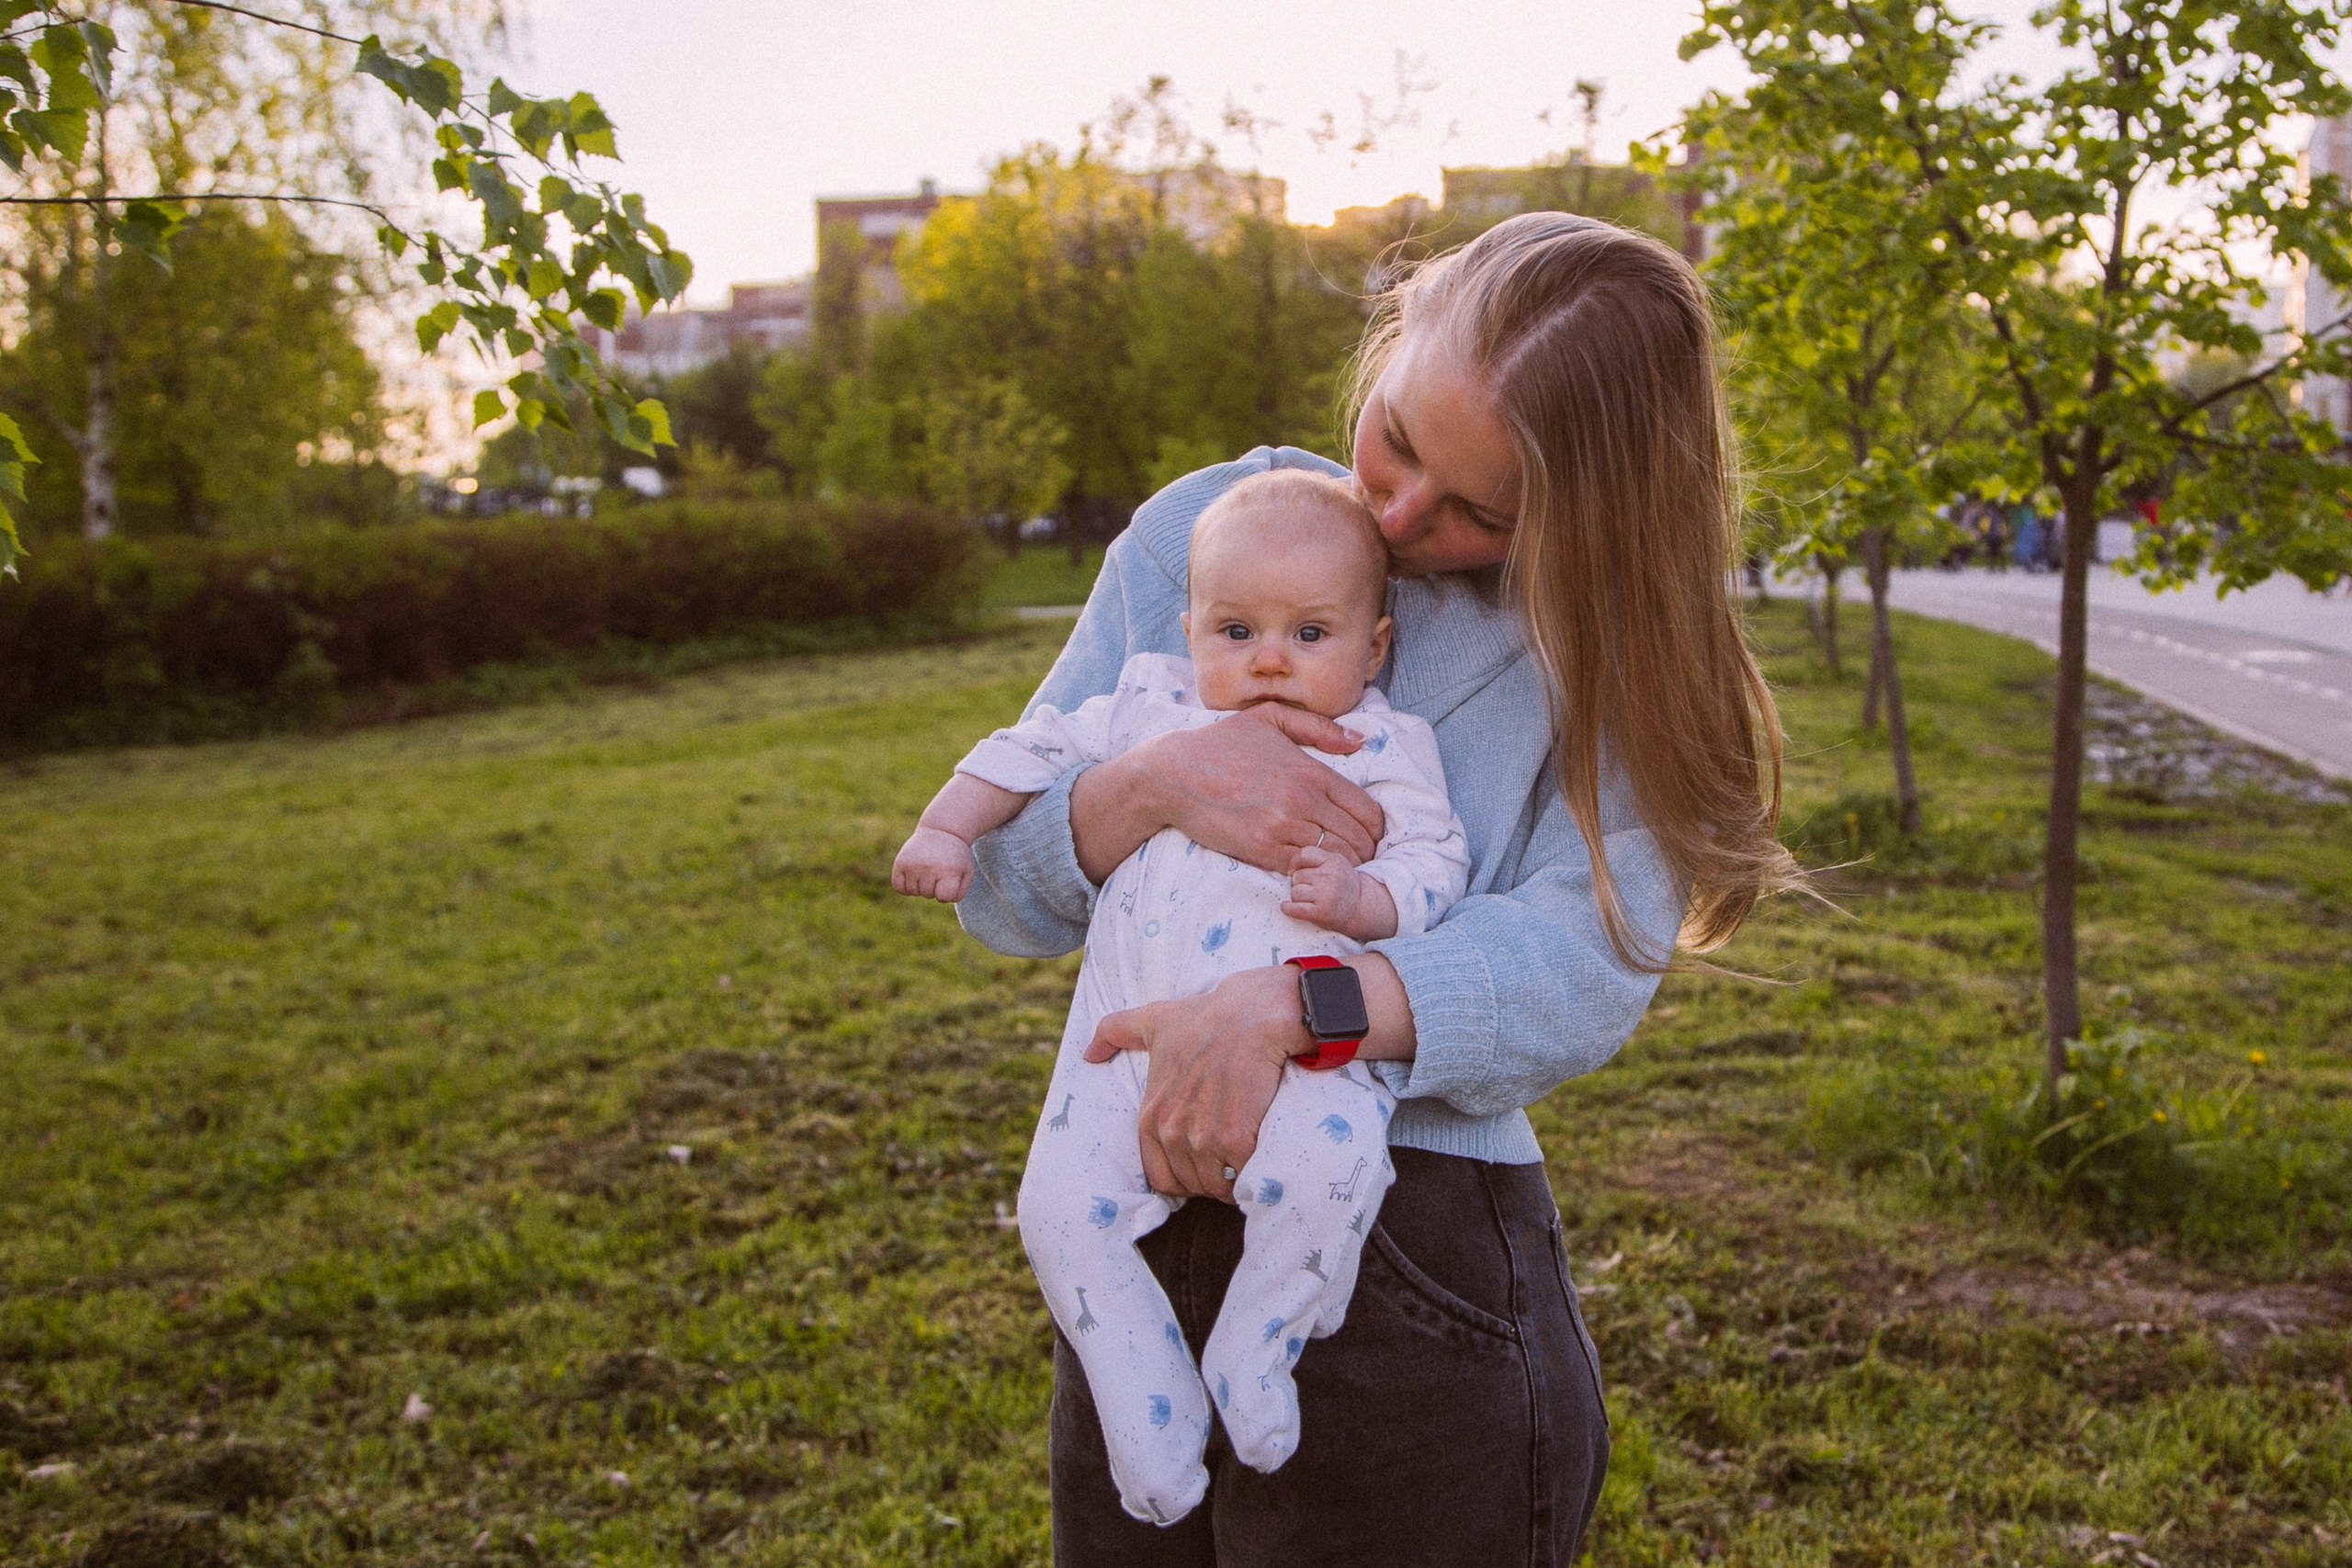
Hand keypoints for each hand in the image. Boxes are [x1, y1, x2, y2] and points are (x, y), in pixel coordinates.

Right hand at [891, 826, 973, 901]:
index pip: (943, 897)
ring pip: (913, 892)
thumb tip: (940, 899)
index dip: (946, 892)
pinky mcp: (900, 862)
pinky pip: (899, 887)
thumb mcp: (965, 873)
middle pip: (928, 894)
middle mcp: (929, 867)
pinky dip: (905, 886)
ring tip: (928, 869)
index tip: (949, 879)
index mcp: (949, 870)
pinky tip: (914, 875)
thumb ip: (958, 893)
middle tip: (938, 869)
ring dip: (920, 885)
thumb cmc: (955, 857)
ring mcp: (913, 865)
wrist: (941, 831)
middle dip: (934, 887)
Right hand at [1071, 705, 1385, 882]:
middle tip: (1356, 855)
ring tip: (1335, 865)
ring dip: (1341, 866)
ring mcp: (1282, 829)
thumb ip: (1319, 729)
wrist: (1172, 775)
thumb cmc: (1221, 745)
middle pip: (1359, 841)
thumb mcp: (1270, 720)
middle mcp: (1303, 801)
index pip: (1368, 812)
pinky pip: (1305, 870)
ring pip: (1336, 860)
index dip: (1375, 828)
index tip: (1366, 834)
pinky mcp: (1261, 851)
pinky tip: (1308, 868)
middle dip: (1364, 851)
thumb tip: (1361, 741)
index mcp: (1311, 772)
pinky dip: (1314, 872)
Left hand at [1083, 966, 1308, 1200]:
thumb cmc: (1205, 1017)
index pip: (1160, 1176)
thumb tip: (1088, 1054)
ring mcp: (1203, 1138)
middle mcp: (1171, 1131)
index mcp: (1151, 1114)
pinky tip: (1259, 1161)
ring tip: (1245, 1164)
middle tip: (1228, 1163)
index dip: (1183, 1176)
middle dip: (1209, 1179)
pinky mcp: (1236, 1140)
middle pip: (1190, 1184)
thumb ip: (1115, 1031)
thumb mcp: (1152, 1020)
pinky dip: (1251, 1176)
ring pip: (1216, 1187)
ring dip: (1231, 1182)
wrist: (1253, 1014)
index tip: (1203, 1164)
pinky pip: (1240, 1178)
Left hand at [1283, 845, 1397, 940]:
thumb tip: (1290, 868)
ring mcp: (1325, 895)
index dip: (1295, 863)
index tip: (1294, 870)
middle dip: (1300, 883)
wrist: (1359, 907)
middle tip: (1311, 889)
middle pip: (1297, 876)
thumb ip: (1317, 859)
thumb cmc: (1342, 884)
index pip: (1304, 854)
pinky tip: (1287, 907)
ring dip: (1298, 897)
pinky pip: (1294, 908)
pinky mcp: (1321, 912)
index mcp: (1333, 861)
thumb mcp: (1336, 863)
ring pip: (1295, 892)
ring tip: (1310, 899)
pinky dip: (1288, 908)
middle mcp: (1330, 877)